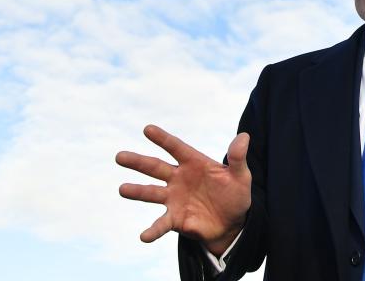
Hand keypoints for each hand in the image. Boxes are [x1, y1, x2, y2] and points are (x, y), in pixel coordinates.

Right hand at [116, 125, 251, 255]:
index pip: (176, 148)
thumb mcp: (241, 177)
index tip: (147, 129)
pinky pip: (161, 224)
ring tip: (122, 189)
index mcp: (194, 163)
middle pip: (155, 168)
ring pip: (151, 193)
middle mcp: (179, 179)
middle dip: (138, 162)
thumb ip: (238, 159)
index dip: (163, 139)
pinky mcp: (174, 219)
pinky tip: (144, 236)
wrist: (232, 223)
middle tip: (119, 156)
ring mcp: (174, 199)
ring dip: (137, 192)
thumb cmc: (235, 194)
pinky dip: (152, 230)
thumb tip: (244, 137)